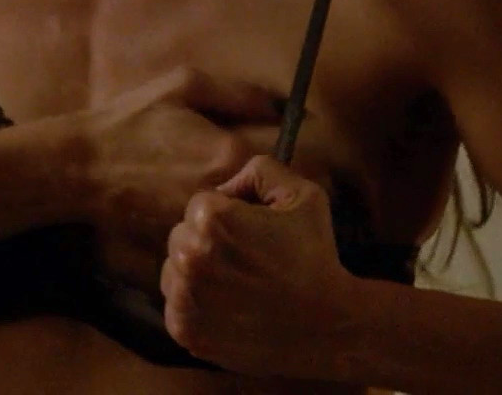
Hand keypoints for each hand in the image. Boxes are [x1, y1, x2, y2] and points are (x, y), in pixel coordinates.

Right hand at [75, 67, 284, 288]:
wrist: (80, 168)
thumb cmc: (131, 121)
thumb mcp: (182, 86)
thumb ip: (237, 93)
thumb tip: (281, 106)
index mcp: (231, 154)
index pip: (283, 167)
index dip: (284, 166)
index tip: (275, 164)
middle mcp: (224, 197)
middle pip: (269, 204)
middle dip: (266, 198)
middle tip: (257, 191)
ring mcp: (203, 227)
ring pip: (244, 228)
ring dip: (245, 221)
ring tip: (230, 210)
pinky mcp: (183, 246)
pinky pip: (215, 244)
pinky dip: (215, 237)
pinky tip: (204, 225)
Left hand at [158, 155, 362, 376]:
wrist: (327, 326)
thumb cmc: (315, 258)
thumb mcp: (301, 196)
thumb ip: (261, 171)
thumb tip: (227, 184)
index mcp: (211, 218)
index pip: (200, 204)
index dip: (227, 215)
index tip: (250, 234)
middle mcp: (189, 255)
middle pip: (182, 236)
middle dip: (208, 242)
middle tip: (246, 261)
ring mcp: (184, 297)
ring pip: (174, 271)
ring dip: (196, 274)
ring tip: (237, 285)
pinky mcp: (185, 331)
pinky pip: (176, 308)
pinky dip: (196, 308)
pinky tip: (228, 308)